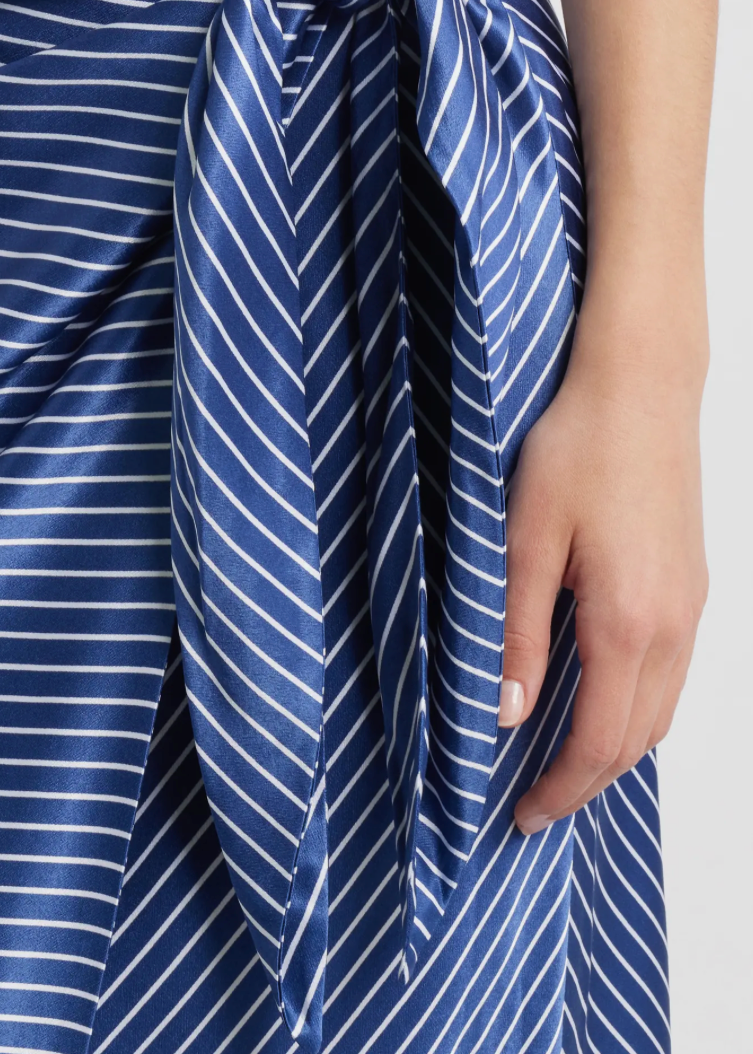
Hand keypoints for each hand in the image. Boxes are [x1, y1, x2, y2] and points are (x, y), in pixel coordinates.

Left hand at [498, 326, 708, 834]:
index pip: (599, 742)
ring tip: (561, 761)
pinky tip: (598, 696)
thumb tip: (508, 714)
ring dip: (615, 748)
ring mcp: (692, 605)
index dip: (561, 789)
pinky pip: (673, 673)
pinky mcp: (693, 584)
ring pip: (662, 710)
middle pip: (638, 740)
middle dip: (587, 783)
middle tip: (535, 802)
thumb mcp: (524, 540)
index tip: (522, 815)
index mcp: (627, 621)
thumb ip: (517, 633)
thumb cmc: (578, 449)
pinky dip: (637, 707)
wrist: (641, 386)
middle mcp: (674, 624)